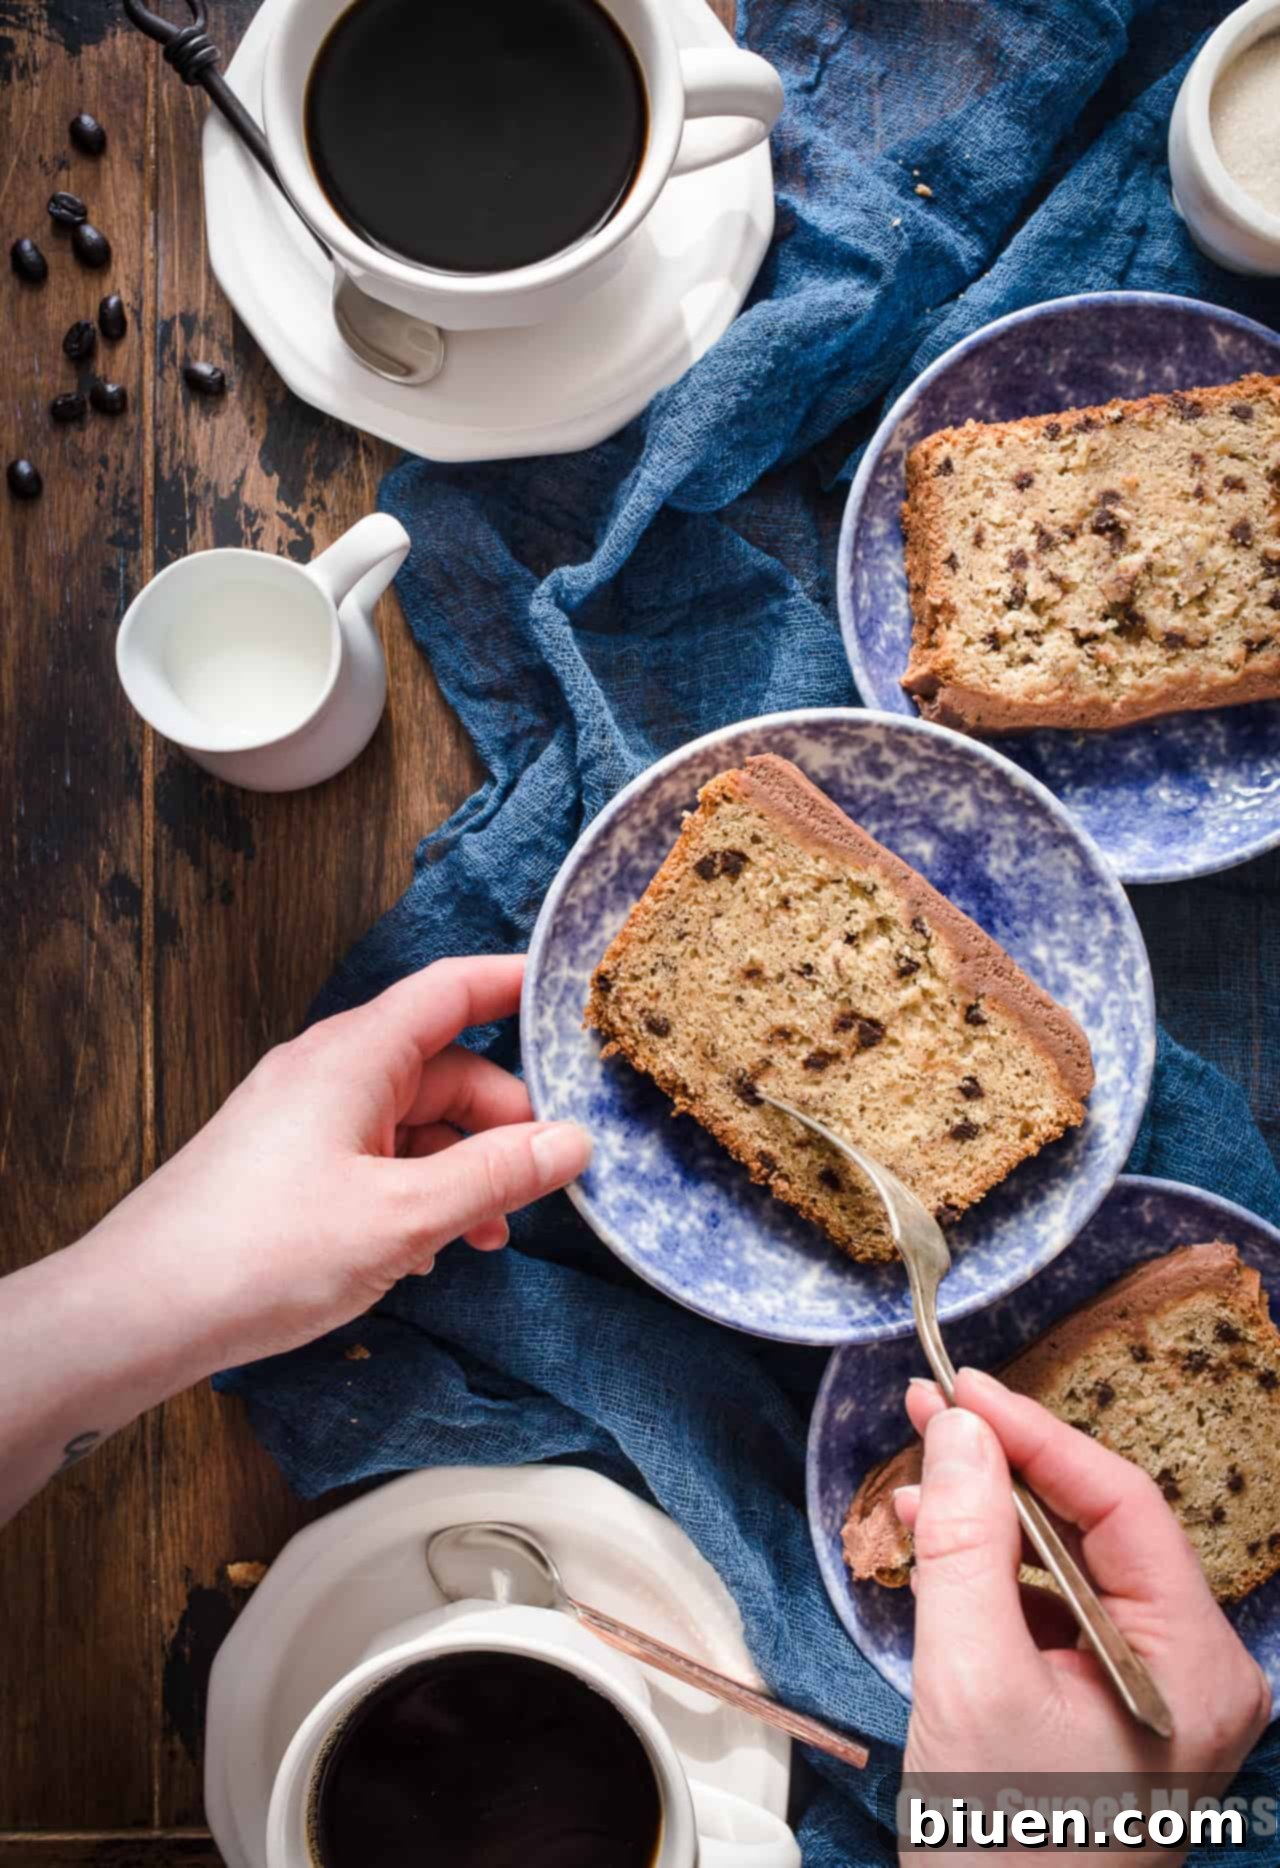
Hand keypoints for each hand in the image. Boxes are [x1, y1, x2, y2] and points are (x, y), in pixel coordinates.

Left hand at [92, 954, 591, 1365]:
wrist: (140, 1312)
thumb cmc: (264, 1252)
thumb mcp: (403, 1217)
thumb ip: (495, 1175)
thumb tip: (573, 1142)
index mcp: (356, 1054)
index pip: (453, 990)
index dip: (515, 986)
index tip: (575, 1002)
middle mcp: (329, 1071)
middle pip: (443, 1067)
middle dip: (502, 1120)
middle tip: (544, 1180)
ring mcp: (305, 1117)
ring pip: (412, 1120)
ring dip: (460, 1169)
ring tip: (486, 1235)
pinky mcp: (287, 1164)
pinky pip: (374, 1157)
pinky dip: (414, 1191)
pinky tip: (424, 1253)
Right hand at [896, 1369, 1269, 1859]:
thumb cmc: (999, 1846)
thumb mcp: (969, 1680)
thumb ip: (965, 1543)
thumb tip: (961, 1430)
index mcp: (1194, 1664)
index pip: (1122, 1504)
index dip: (1037, 1434)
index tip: (961, 1389)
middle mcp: (1195, 1671)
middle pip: (1100, 1528)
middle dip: (1008, 1471)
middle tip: (930, 1414)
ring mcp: (1156, 1694)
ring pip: (1072, 1564)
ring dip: (992, 1520)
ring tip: (915, 1486)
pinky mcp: (1113, 1711)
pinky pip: (1057, 1612)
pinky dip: (995, 1575)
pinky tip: (935, 1547)